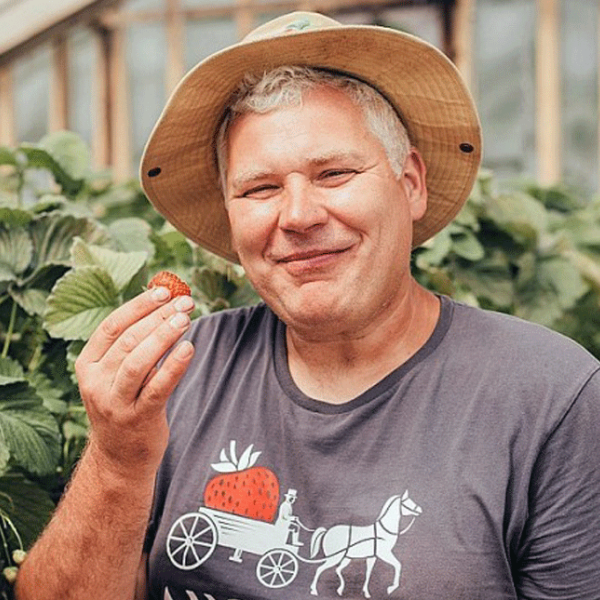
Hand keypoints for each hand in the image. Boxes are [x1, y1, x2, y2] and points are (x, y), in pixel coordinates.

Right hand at [74, 287, 194, 479]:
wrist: (119, 457)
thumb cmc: (125, 404)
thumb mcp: (116, 374)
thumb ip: (133, 343)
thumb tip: (162, 301)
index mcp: (87, 365)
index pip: (112, 326)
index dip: (139, 306)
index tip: (164, 291)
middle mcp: (96, 382)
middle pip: (129, 340)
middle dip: (159, 317)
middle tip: (186, 302)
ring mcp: (114, 402)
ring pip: (138, 361)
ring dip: (164, 336)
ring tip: (186, 319)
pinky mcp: (137, 418)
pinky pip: (157, 388)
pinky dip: (173, 366)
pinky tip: (188, 348)